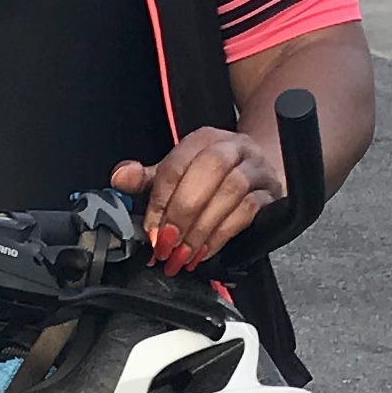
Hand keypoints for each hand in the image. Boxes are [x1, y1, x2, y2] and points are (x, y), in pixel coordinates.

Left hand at [111, 125, 282, 272]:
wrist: (259, 174)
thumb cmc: (212, 178)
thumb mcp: (177, 175)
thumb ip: (148, 179)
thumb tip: (120, 178)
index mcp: (203, 139)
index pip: (177, 165)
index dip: (161, 201)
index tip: (152, 230)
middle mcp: (233, 147)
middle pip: (209, 170)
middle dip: (183, 212)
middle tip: (167, 243)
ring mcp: (256, 168)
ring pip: (232, 190)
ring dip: (203, 227)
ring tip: (183, 253)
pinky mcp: (272, 192)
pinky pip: (249, 211)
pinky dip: (222, 234)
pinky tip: (204, 251)